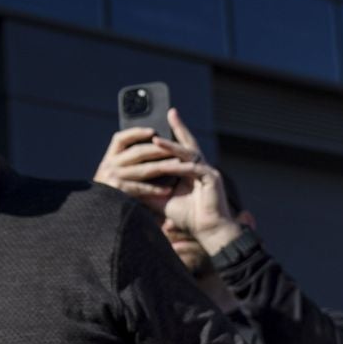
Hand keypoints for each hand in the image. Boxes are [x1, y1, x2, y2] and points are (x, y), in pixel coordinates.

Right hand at [92, 127, 192, 210]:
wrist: (95, 212)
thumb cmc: (108, 191)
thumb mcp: (111, 172)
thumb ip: (124, 161)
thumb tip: (148, 147)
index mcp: (108, 158)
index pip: (120, 139)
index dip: (136, 133)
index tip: (152, 131)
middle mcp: (109, 166)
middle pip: (137, 152)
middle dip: (159, 149)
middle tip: (176, 147)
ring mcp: (113, 179)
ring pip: (143, 169)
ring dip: (163, 166)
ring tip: (179, 164)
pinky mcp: (118, 192)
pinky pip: (141, 189)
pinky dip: (155, 189)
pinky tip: (168, 190)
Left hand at [155, 111, 240, 253]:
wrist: (207, 231)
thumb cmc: (188, 217)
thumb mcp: (163, 201)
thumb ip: (150, 190)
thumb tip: (130, 185)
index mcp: (191, 170)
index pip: (180, 149)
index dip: (172, 136)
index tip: (160, 126)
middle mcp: (201, 166)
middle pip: (188, 143)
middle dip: (179, 127)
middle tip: (170, 112)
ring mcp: (208, 171)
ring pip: (189, 153)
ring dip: (171, 147)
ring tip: (156, 140)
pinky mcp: (212, 178)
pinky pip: (193, 168)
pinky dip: (179, 167)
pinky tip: (166, 165)